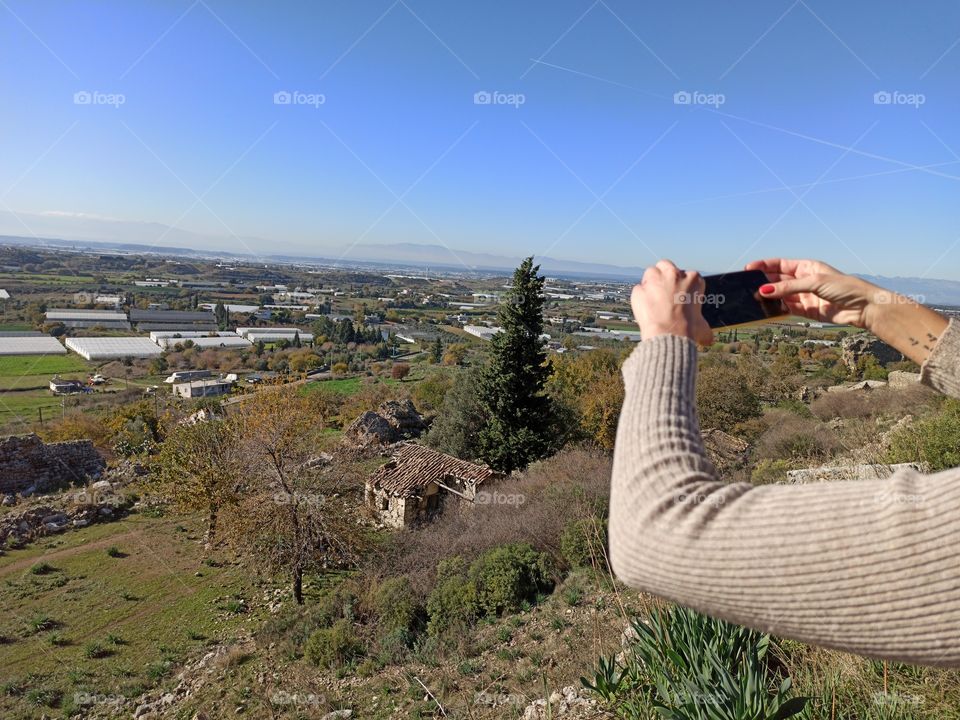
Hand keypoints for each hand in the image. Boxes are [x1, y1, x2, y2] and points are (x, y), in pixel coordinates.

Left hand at [631, 260, 713, 344]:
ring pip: (651, 272)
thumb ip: (703, 327)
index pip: (687, 275)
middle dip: (665, 275)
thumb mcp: (702, 327)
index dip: (682, 285)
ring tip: (653, 297)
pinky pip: (638, 290)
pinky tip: (644, 309)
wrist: (668, 335)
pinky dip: (640, 297)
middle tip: (665, 291)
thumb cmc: (687, 329)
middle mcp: (674, 275)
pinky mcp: (639, 289)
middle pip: (666, 266)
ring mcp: (655, 280)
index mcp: (693, 279)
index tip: (680, 295)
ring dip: (651, 281)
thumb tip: (708, 339)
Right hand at [745, 258, 876, 328]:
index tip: (749, 269)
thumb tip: (764, 291)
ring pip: (780, 296)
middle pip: (778, 280)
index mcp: (806, 267)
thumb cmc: (844, 287)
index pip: (780, 264)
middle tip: (748, 287)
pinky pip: (787, 309)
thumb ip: (788, 287)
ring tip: (754, 299)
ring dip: (769, 297)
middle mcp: (804, 281)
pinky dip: (776, 309)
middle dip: (763, 283)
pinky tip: (766, 309)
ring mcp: (804, 296)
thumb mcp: (814, 282)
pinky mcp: (806, 311)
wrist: (863, 307)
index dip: (764, 266)